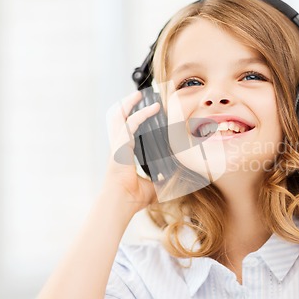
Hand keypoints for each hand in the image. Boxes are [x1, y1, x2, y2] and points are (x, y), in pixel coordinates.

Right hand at [102, 91, 160, 215]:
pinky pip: (130, 124)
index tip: (143, 108)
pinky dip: (141, 114)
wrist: (122, 204)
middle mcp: (118, 146)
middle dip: (126, 104)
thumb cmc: (134, 197)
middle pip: (117, 118)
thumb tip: (181, 177)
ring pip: (119, 116)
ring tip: (139, 94)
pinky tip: (152, 109)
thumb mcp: (154, 185)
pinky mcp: (120, 147)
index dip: (132, 116)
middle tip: (139, 95)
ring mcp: (117, 145)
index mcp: (124, 152)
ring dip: (129, 103)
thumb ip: (165, 179)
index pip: (125, 128)